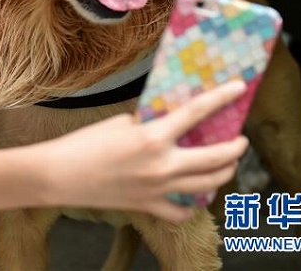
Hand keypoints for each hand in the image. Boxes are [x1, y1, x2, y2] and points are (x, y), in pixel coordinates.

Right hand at [44, 81, 248, 222]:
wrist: (60, 175)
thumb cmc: (84, 143)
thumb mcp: (121, 123)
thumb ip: (150, 122)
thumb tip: (170, 119)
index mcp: (153, 137)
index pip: (197, 113)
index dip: (222, 98)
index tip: (239, 88)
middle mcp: (162, 165)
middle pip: (215, 158)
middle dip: (235, 148)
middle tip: (240, 140)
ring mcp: (158, 190)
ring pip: (207, 185)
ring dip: (223, 173)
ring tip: (226, 164)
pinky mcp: (148, 206)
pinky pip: (182, 211)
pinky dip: (191, 204)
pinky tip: (192, 195)